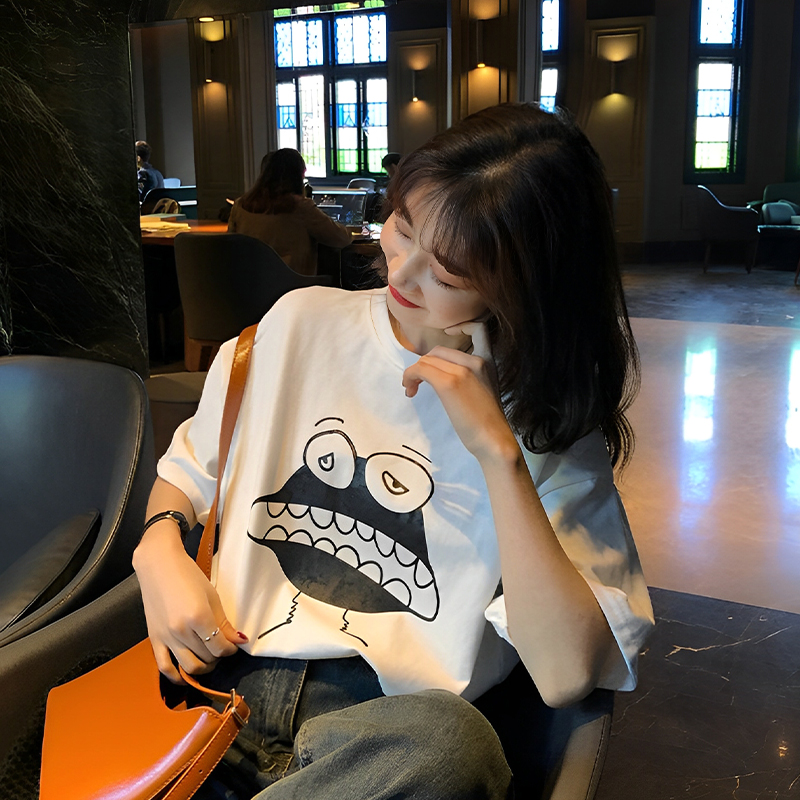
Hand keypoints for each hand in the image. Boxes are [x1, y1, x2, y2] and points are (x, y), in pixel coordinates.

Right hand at [133, 529, 246, 683]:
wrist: (159, 565)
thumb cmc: (187, 575)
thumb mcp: (212, 596)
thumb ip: (224, 622)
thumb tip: (237, 641)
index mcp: (199, 617)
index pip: (220, 647)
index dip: (230, 649)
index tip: (233, 645)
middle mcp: (181, 630)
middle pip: (206, 657)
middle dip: (218, 656)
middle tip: (222, 648)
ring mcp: (166, 637)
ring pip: (188, 667)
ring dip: (203, 668)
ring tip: (208, 659)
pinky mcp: (154, 639)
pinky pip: (164, 667)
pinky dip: (176, 676)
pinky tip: (185, 676)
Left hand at [401, 321, 518, 462]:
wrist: (494, 440)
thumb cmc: (487, 423)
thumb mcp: (484, 390)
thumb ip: (470, 376)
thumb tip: (441, 375)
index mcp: (488, 361)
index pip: (478, 328)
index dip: (461, 326)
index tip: (447, 334)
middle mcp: (476, 361)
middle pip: (439, 350)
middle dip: (424, 364)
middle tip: (418, 383)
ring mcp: (463, 370)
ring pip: (427, 359)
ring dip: (413, 373)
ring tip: (412, 389)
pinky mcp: (449, 383)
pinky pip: (420, 369)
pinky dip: (410, 377)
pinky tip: (410, 391)